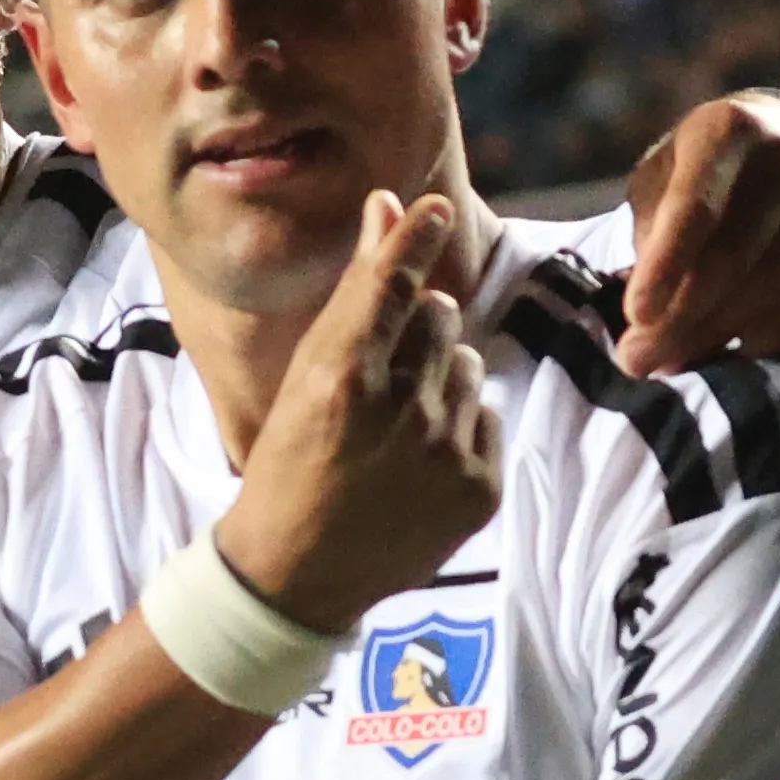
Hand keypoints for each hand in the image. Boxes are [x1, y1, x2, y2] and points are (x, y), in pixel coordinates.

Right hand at [211, 191, 502, 633]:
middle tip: (385, 373)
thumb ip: (355, 293)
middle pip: (443, 317)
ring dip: (444, 380)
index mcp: (344, 378)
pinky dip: (462, 430)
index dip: (416, 238)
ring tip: (400, 426)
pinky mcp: (479, 490)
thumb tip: (387, 204)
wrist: (294, 574)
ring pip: (471, 367)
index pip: (395, 283)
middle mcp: (402, 411)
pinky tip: (420, 464)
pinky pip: (488, 420)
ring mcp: (446, 453)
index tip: (435, 208)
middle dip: (422, 327)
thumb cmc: (290, 464)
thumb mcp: (306, 377)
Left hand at [619, 91, 779, 372]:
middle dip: (681, 318)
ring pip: (776, 282)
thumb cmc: (705, 175)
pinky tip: (739, 349)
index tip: (635, 318)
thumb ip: (649, 232)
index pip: (695, 209)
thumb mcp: (662, 181)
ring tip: (674, 363)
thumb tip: (645, 315)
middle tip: (638, 361)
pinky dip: (778, 331)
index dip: (664, 268)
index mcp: (732, 128)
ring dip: (720, 333)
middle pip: (734, 255)